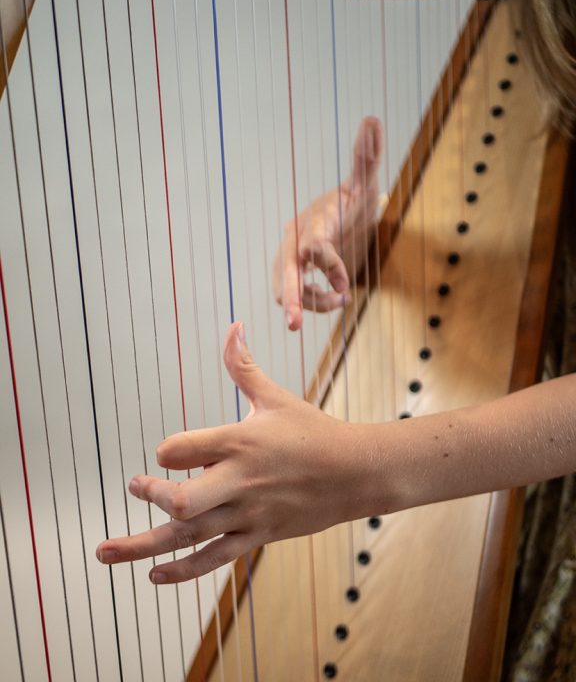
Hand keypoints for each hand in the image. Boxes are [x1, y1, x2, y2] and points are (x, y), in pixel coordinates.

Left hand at [95, 323, 370, 583]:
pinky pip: (212, 559)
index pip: (181, 450)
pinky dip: (180, 571)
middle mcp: (238, 481)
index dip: (167, 453)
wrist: (356, 473)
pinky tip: (154, 575)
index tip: (166, 454)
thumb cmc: (313, 431)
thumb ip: (243, 366)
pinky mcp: (256, 536)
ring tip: (103, 551)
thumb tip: (232, 326)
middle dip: (151, 496)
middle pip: (181, 500)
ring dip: (141, 547)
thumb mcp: (275, 397)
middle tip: (135, 488)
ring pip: (188, 536)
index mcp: (239, 441)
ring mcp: (247, 514)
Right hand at [273, 116, 382, 330]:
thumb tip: (371, 118)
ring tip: (342, 302)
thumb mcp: (361, 182)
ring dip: (310, 304)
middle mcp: (294, 242)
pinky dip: (310, 305)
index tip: (346, 288)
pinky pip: (292, 296)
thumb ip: (365, 155)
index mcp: (313, 222)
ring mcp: (288, 260)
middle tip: (294, 325)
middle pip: (285, 273)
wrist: (329, 216)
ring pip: (286, 290)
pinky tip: (336, 300)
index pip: (315, 247)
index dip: (330, 266)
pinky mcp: (289, 276)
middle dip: (292, 298)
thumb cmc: (347, 201)